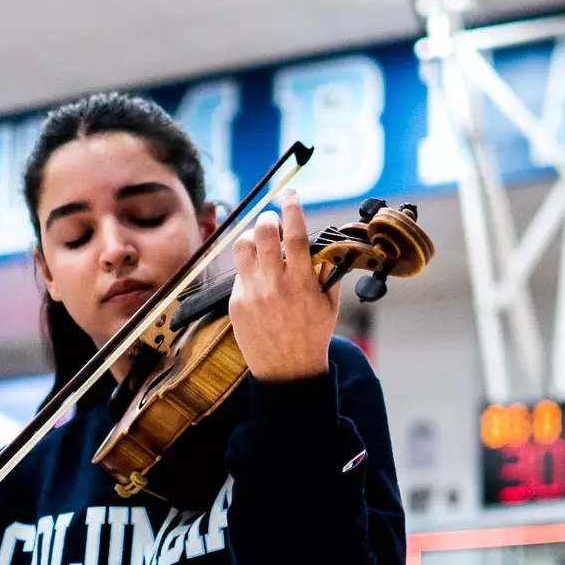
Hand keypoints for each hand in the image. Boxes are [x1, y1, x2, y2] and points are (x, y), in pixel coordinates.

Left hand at [229, 188, 336, 382]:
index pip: (294, 235)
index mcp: (302, 284)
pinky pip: (239, 273)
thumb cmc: (312, 335)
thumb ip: (326, 272)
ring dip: (251, 236)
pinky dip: (249, 268)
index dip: (292, 208)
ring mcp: (251, 294)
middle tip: (272, 219)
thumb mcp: (329, 304)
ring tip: (260, 241)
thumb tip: (321, 244)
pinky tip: (259, 278)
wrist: (287, 371)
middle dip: (268, 218)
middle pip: (264, 234)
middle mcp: (274, 286)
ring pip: (243, 247)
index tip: (290, 193)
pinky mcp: (236, 303)